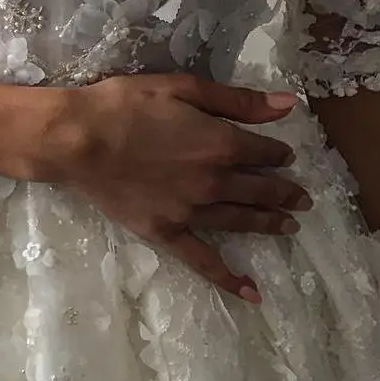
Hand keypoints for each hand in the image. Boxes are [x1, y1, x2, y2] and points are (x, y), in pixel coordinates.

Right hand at [34, 73, 307, 302]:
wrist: (77, 140)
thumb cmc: (124, 104)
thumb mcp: (181, 87)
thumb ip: (236, 100)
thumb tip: (288, 106)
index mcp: (222, 144)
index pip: (264, 151)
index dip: (278, 153)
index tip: (284, 156)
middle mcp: (215, 182)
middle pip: (260, 189)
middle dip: (285, 192)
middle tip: (302, 198)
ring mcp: (192, 212)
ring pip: (241, 221)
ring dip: (269, 223)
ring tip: (289, 226)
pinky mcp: (167, 232)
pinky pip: (203, 260)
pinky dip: (228, 278)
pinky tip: (252, 293)